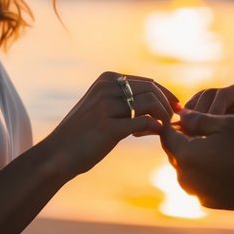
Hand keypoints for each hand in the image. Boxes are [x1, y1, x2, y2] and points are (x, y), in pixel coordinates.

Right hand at [44, 72, 177, 178]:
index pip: (147, 82)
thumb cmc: (82, 133)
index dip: (166, 95)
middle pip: (152, 90)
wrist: (58, 154)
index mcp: (106, 79)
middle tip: (174, 119)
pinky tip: (153, 133)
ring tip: (161, 128)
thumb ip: (122, 99)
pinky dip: (155, 127)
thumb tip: (156, 100)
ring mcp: (107, 106)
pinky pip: (144, 122)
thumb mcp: (100, 106)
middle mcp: (106, 88)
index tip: (175, 108)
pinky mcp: (109, 127)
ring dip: (163, 117)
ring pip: (150, 104)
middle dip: (168, 105)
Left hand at [159, 111, 233, 209]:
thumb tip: (179, 114)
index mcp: (186, 154)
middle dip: (182, 138)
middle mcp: (185, 177)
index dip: (172, 122)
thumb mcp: (226, 123)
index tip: (185, 115)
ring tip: (213, 144)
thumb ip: (197, 119)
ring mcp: (195, 192)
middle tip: (201, 127)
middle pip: (173, 152)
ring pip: (184, 167)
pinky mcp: (207, 201)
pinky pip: (196, 182)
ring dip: (192, 155)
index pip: (166, 134)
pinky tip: (221, 162)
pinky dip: (203, 171)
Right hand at [185, 82, 233, 166]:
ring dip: (193, 119)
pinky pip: (212, 120)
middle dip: (197, 112)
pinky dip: (199, 128)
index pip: (227, 94)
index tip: (201, 127)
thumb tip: (226, 140)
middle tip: (184, 130)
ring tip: (181, 135)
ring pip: (208, 106)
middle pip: (213, 96)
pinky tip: (189, 142)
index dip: (211, 109)